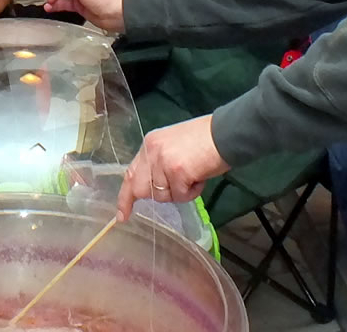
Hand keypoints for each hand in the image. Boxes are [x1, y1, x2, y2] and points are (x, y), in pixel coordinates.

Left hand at [116, 115, 230, 221]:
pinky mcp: (177, 171)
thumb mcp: (172, 146)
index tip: (121, 215)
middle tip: (180, 187)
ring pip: (163, 196)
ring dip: (181, 192)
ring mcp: (163, 161)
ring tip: (195, 173)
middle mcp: (151, 152)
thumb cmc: (204, 139)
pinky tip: (200, 176)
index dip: (125, 196)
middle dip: (160, 194)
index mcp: (149, 144)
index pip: (130, 173)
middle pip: (141, 189)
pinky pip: (180, 196)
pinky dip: (193, 192)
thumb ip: (159, 163)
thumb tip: (153, 186)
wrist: (225, 132)